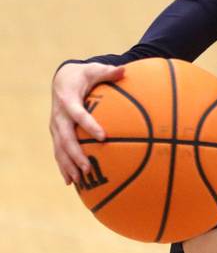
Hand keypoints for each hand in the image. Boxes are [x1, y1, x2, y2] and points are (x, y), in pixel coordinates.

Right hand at [49, 63, 123, 184]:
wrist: (62, 78)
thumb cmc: (84, 75)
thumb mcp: (95, 70)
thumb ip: (110, 72)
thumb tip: (125, 70)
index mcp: (68, 100)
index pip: (79, 115)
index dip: (90, 126)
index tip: (104, 137)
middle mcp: (59, 116)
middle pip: (65, 138)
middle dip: (76, 154)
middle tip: (88, 168)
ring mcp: (56, 126)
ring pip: (59, 149)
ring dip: (68, 165)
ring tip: (78, 180)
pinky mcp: (56, 133)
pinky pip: (59, 152)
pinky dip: (63, 166)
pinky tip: (71, 182)